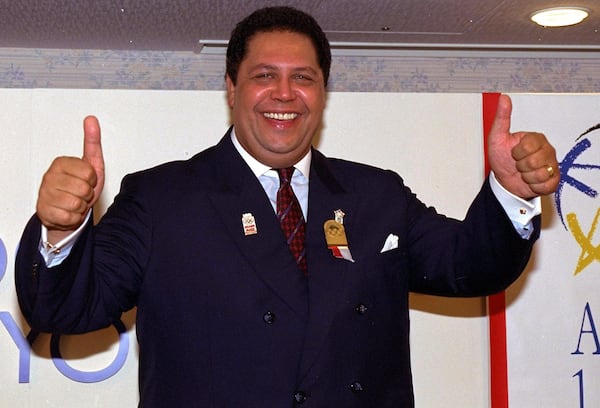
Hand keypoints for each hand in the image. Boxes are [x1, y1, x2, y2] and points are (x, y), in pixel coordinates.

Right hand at [37, 116, 104, 237]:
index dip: (92, 180)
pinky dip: (74, 217)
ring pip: (77, 203)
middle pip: (84, 189)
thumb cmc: (80, 187)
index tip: (86, 180)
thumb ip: (92, 142)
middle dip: (87, 195)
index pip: (89, 173)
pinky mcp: (44, 211)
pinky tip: (68, 212)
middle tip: (81, 193)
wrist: (67, 211)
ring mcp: (45, 194)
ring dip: (81, 207)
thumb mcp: (91, 164)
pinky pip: (70, 217)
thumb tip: (91, 119)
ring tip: (75, 202)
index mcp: (61, 163)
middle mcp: (50, 176)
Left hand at [487, 94, 559, 198]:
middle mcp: (547, 150)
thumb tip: (504, 97)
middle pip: (533, 162)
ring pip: (539, 175)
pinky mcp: (554, 180)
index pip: (527, 147)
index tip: (513, 153)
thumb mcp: (497, 137)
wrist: (504, 180)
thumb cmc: (502, 158)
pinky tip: (531, 181)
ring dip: (526, 177)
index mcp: (536, 139)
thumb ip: (502, 118)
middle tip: (518, 165)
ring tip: (523, 173)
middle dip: (520, 166)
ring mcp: (552, 165)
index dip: (516, 154)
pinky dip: (534, 186)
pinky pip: (545, 185)